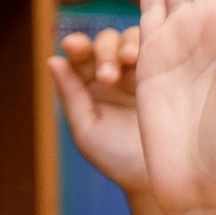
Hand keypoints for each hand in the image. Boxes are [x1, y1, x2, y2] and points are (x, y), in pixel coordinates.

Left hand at [51, 25, 150, 191]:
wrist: (158, 175)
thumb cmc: (117, 160)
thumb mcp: (87, 132)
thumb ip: (71, 97)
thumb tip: (52, 60)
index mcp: (86, 84)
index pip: (78, 56)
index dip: (75, 46)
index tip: (73, 46)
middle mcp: (110, 71)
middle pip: (103, 43)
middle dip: (104, 52)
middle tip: (109, 76)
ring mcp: (138, 70)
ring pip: (129, 39)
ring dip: (126, 45)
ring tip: (130, 60)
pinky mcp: (162, 71)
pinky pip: (155, 48)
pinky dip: (150, 45)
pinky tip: (148, 56)